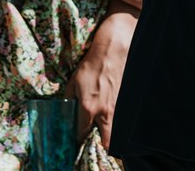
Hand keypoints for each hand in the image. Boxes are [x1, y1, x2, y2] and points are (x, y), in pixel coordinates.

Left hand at [65, 12, 135, 147]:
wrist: (114, 50)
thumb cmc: (92, 64)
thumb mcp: (74, 80)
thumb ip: (69, 98)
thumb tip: (67, 108)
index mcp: (88, 108)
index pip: (81, 133)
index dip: (78, 137)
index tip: (76, 136)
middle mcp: (105, 112)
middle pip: (107, 142)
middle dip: (102, 144)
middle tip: (95, 137)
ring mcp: (118, 108)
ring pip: (117, 131)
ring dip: (110, 132)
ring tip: (104, 126)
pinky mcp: (126, 101)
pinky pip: (122, 117)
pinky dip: (118, 119)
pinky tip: (113, 112)